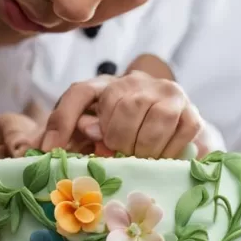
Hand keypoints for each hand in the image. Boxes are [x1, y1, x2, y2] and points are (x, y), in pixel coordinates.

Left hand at [42, 54, 210, 158]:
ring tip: (139, 159)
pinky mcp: (190, 111)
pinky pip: (181, 131)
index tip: (51, 149)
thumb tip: (50, 146)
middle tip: (117, 156)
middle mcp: (135, 81)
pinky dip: (168, 151)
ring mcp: (167, 93)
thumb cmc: (124, 140)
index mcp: (104, 86)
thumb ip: (71, 140)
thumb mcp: (92, 139)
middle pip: (121, 104)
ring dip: (144, 147)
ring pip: (156, 117)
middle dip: (117, 140)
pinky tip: (160, 157)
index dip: (63, 120)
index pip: (80, 93)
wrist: (172, 135)